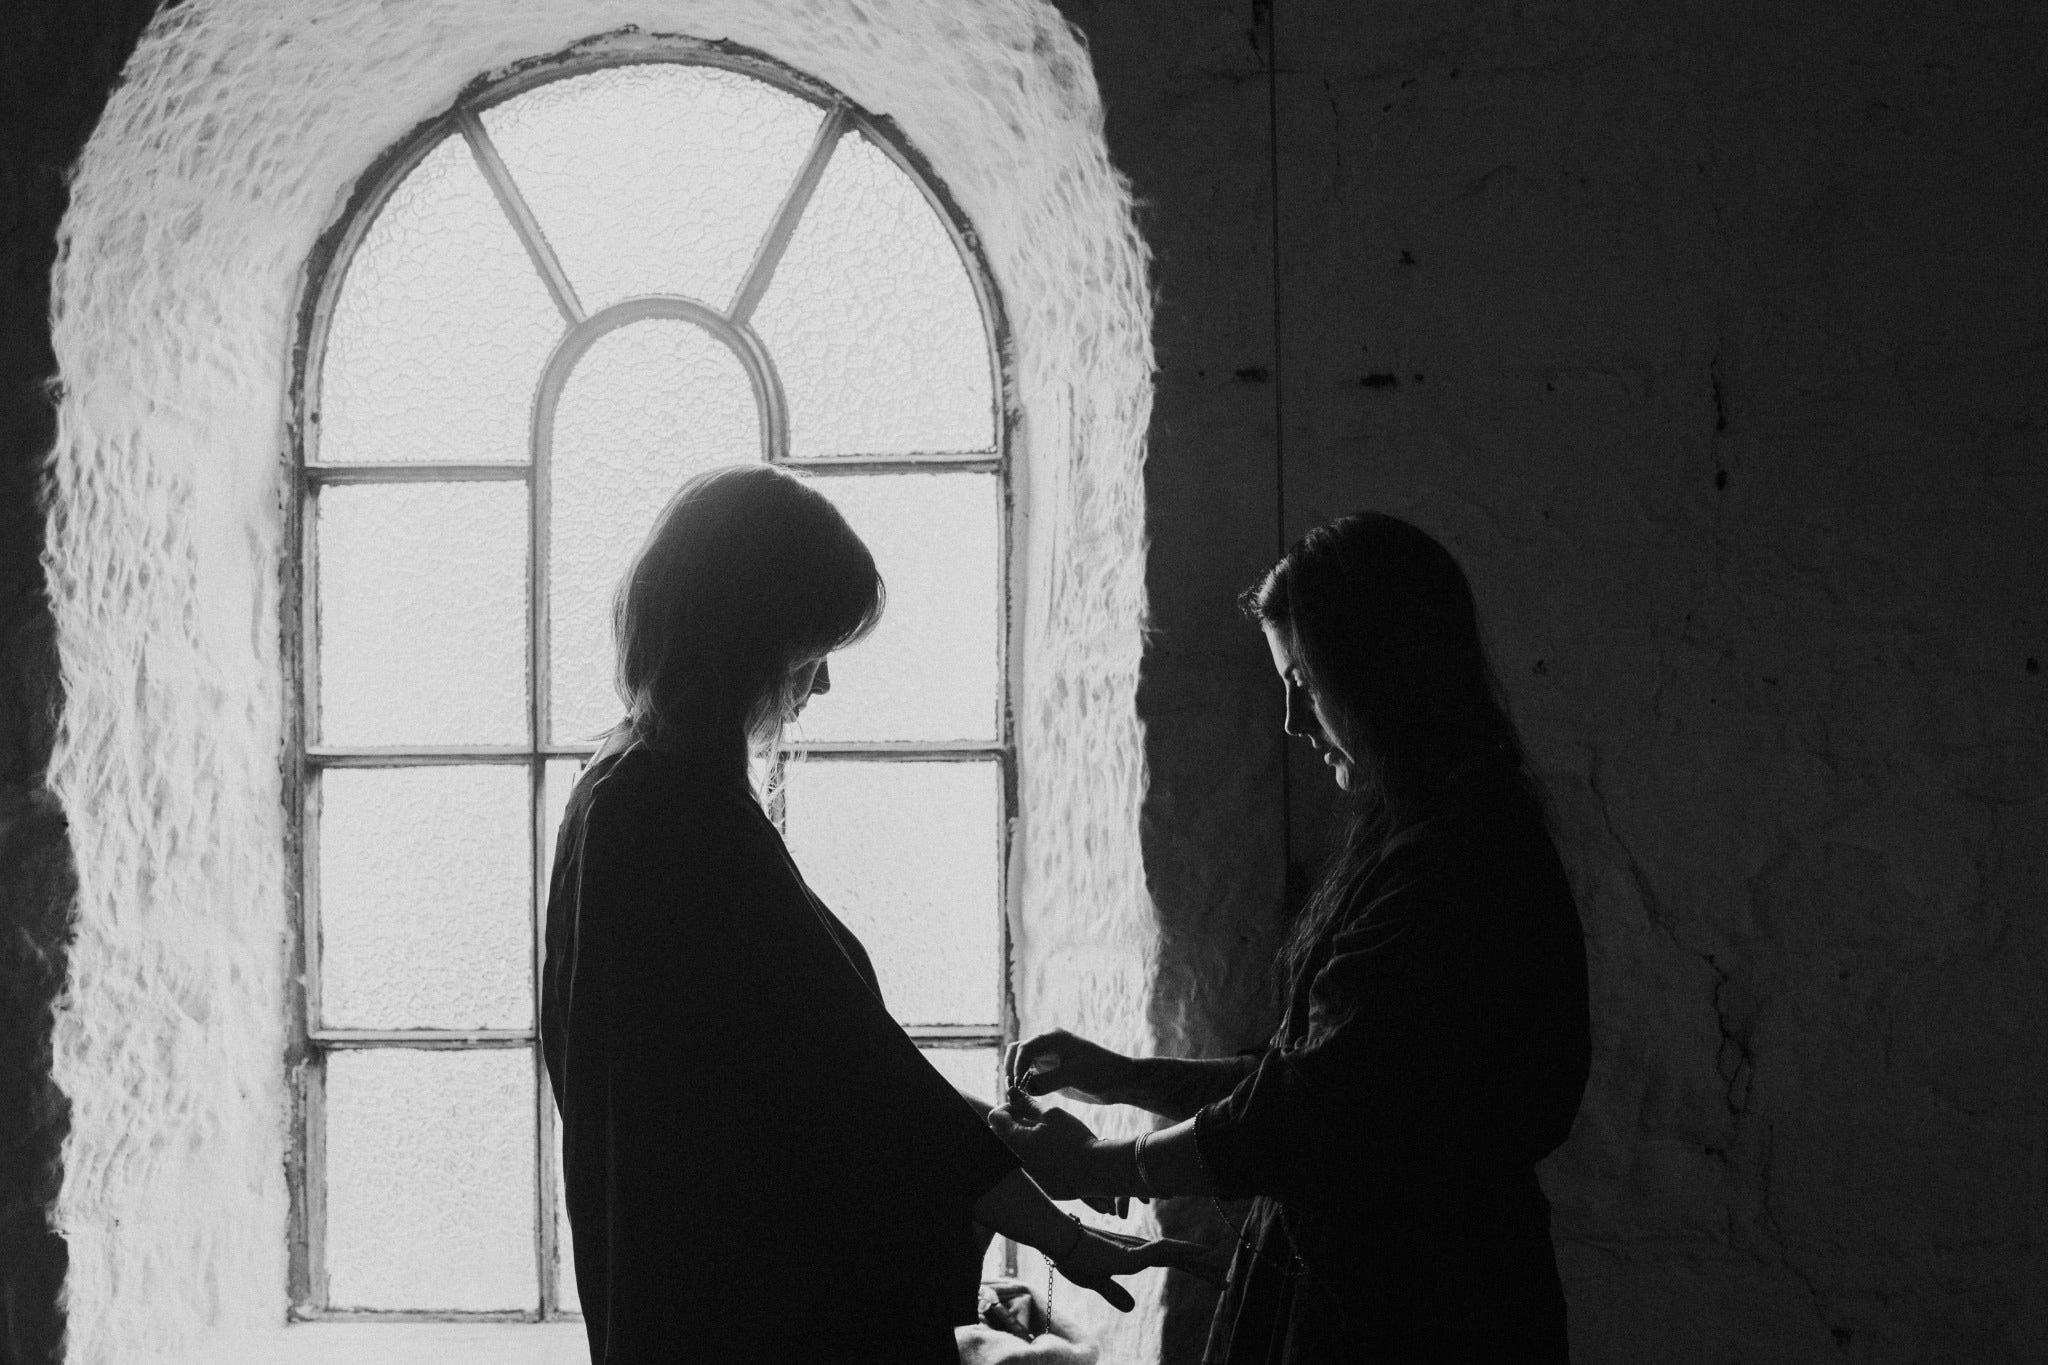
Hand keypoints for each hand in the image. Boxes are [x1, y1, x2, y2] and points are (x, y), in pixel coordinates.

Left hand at [987, 1103, 1103, 1200]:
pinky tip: (1052, 1156)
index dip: (1007, 1108)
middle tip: (1034, 1121)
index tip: (1023, 1108)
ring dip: (1021, 1143)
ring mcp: (1024, 1176)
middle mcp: (1013, 1160)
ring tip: (1044, 1138)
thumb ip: (1027, 1104)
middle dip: (1012, 1125)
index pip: (995, 1118)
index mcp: (1014, 1140)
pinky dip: (1032, 1160)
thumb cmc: (1073, 1138)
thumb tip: (1012, 1092)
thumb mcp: (1051, 1115)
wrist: (1095, 1170)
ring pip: (1012, 1153)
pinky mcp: (1035, 1186)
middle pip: (1000, 1137)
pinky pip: (1026, 1169)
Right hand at [1006, 1029, 1133, 1105]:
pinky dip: (1025, 1084)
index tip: (1019, 1086)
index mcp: (1053, 1038)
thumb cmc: (1101, 1072)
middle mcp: (1048, 1045)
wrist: (1120, 1081)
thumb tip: (1026, 1088)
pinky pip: (1031, 1075)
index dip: (1017, 1067)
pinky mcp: (1052, 1073)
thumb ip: (1048, 1080)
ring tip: (1017, 1095)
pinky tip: (1027, 1097)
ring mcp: (1049, 1059)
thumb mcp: (1073, 1075)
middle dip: (1011, 1069)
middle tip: (1013, 1090)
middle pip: (1017, 1051)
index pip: (1024, 1049)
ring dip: (1016, 1076)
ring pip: (1022, 1063)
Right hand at [1054, 1224, 1229, 1309]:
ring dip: (1200, 1261)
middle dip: (1204, 1270)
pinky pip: (1162, 1249)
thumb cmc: (1076, 1259)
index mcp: (1137, 1258)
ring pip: (1176, 1254)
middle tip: (1228, 1280)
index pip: (1172, 1262)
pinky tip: (1200, 1252)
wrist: (1060, 1244)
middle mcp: (1142, 1251)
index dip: (1194, 1269)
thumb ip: (1115, 1294)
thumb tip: (1133, 1308)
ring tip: (1222, 1267)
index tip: (1214, 1278)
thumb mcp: (1099, 1283)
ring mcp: (1138, 1251)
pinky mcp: (1131, 1254)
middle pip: (1180, 1259)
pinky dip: (1183, 1249)